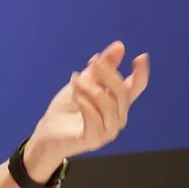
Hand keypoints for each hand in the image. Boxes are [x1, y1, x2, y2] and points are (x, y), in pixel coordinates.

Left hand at [26, 41, 149, 173]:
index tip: (140, 57)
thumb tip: (119, 46)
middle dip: (108, 74)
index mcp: (116, 103)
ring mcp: (107, 131)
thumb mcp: (82, 83)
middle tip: (92, 63)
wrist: (47, 135)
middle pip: (122, 93)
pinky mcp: (93, 140)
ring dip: (91, 89)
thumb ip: (100, 68)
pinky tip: (75, 96)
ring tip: (75, 80)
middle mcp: (117, 118)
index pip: (135, 88)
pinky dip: (85, 105)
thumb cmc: (66, 110)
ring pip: (109, 105)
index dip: (141, 74)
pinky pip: (94, 120)